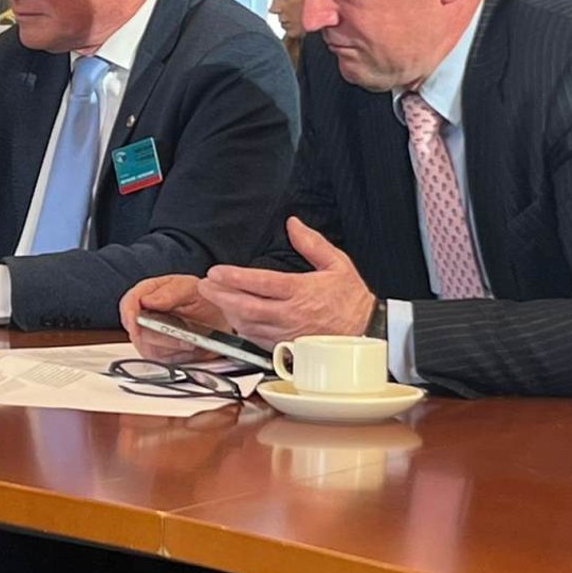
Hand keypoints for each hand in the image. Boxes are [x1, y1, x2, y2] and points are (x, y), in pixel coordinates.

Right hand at [118, 274, 226, 362]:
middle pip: (136, 331)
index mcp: (148, 293)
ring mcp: (150, 337)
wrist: (219, 319)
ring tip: (191, 340)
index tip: (137, 322)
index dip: (130, 314)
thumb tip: (149, 300)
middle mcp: (145, 316)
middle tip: (183, 335)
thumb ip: (170, 292)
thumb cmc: (204, 300)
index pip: (128, 303)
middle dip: (160, 336)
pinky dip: (178, 355)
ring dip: (173, 346)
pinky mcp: (159, 354)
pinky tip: (189, 347)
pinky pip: (162, 360)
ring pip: (149, 348)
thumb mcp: (191, 288)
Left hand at [197, 216, 374, 347]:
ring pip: (247, 325)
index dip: (234, 278)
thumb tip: (293, 224)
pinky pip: (257, 340)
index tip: (215, 272)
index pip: (260, 284)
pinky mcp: (286, 348)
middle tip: (203, 285)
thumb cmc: (352, 301)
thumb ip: (311, 243)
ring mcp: (286, 334)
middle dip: (220, 295)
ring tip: (214, 298)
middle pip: (245, 307)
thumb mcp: (337, 264)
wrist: (368, 333)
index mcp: (300, 291)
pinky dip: (242, 329)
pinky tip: (234, 318)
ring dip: (227, 312)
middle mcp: (290, 314)